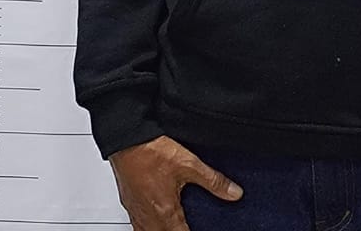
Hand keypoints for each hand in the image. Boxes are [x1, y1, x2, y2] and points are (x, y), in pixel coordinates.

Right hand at [109, 134, 242, 229]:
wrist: (126, 139)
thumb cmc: (151, 151)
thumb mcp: (189, 164)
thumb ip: (213, 180)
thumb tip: (234, 193)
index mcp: (165, 212)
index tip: (200, 229)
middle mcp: (148, 216)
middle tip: (186, 226)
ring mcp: (136, 210)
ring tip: (172, 224)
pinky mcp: (128, 201)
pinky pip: (138, 223)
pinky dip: (148, 225)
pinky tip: (154, 216)